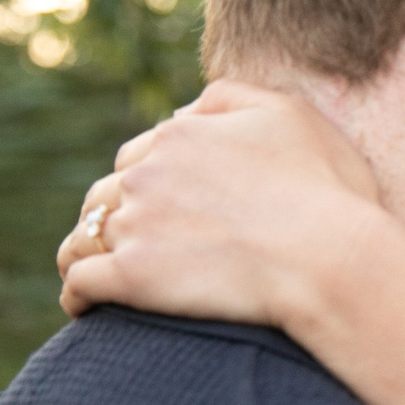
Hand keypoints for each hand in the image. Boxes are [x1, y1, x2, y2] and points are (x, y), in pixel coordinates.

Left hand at [57, 81, 393, 332]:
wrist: (329, 258)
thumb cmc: (326, 191)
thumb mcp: (291, 114)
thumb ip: (232, 95)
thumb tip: (182, 111)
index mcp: (180, 136)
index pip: (140, 154)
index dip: (150, 178)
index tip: (166, 204)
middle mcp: (147, 175)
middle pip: (107, 193)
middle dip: (114, 212)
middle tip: (134, 241)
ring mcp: (135, 226)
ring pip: (84, 236)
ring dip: (86, 250)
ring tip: (95, 271)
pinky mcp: (130, 277)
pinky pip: (80, 283)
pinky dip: (76, 295)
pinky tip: (83, 309)